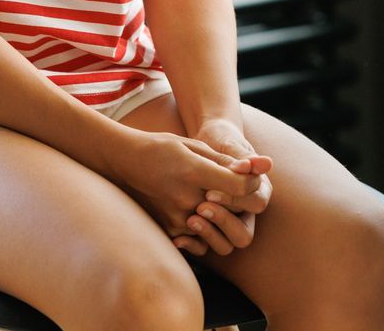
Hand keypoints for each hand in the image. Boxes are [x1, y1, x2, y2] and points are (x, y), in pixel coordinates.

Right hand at [107, 129, 265, 249]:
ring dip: (222, 216)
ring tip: (210, 199)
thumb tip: (257, 168)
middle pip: (232, 209)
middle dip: (238, 200)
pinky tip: (197, 210)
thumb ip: (226, 161)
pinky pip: (200, 238)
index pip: (239, 187)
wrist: (125, 163)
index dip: (250, 181)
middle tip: (229, 188)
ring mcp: (177, 218)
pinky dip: (204, 227)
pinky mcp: (169, 230)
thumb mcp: (194, 146)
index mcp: (194, 172)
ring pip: (218, 227)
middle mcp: (186, 198)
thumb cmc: (162, 148)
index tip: (247, 175)